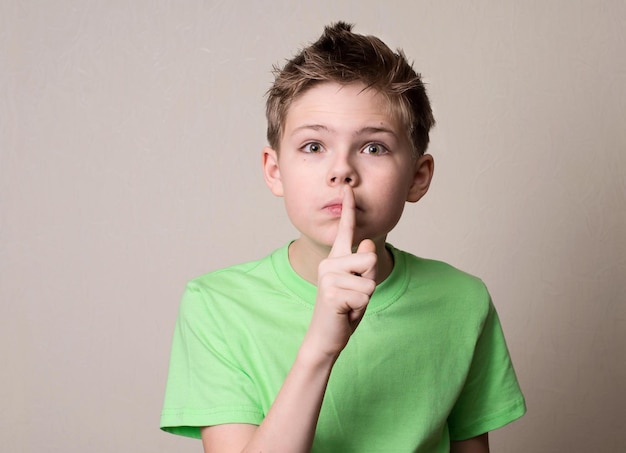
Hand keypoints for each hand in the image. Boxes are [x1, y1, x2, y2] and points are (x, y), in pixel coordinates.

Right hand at [304, 186, 376, 359]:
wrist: (326, 336)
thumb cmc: (344, 308)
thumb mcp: (361, 284)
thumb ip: (365, 264)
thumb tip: (366, 243)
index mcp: (337, 258)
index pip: (345, 230)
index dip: (348, 209)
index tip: (348, 189)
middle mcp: (330, 263)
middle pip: (370, 258)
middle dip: (370, 280)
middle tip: (354, 295)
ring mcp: (328, 277)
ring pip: (369, 280)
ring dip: (365, 297)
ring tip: (349, 303)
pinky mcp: (330, 292)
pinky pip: (364, 295)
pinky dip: (359, 308)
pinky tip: (345, 312)